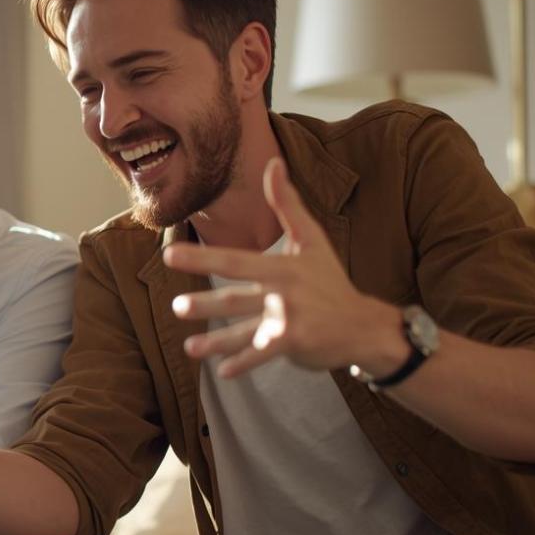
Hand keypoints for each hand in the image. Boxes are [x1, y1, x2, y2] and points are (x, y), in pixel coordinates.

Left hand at [163, 158, 401, 378]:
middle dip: (205, 302)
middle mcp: (284, 293)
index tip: (171, 254)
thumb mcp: (311, 240)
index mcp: (283, 267)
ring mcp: (290, 320)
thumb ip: (287, 204)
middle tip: (175, 305)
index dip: (203, 257)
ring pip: (244, 330)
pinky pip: (263, 354)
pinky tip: (223, 372)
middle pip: (237, 297)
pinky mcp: (296, 344)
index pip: (236, 260)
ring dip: (216, 341)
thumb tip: (273, 162)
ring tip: (189, 348)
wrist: (363, 324)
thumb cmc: (331, 280)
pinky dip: (244, 363)